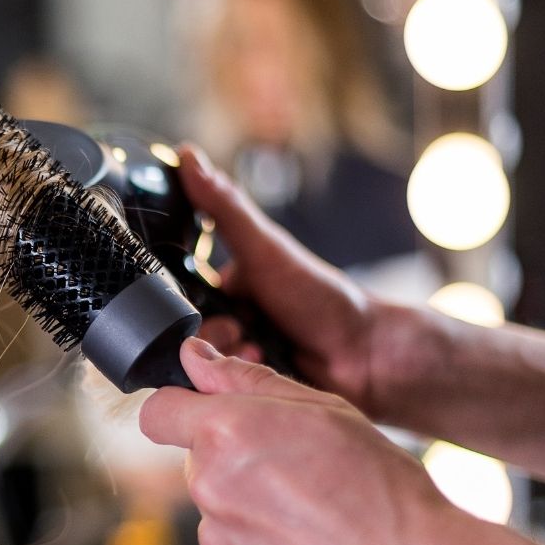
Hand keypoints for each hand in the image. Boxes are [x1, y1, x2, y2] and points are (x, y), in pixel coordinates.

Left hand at [140, 338, 544, 544]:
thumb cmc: (380, 488)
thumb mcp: (322, 408)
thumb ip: (246, 379)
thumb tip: (195, 357)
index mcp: (227, 432)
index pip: (157, 412)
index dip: (178, 408)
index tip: (201, 414)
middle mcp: (209, 486)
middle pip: (194, 459)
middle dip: (229, 456)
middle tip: (290, 468)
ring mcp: (215, 541)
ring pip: (214, 506)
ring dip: (243, 504)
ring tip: (305, 513)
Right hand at [177, 144, 389, 414]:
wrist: (366, 356)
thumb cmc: (321, 297)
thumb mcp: (265, 248)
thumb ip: (223, 205)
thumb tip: (188, 154)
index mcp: (227, 284)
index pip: (178, 295)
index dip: (183, 304)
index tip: (207, 306)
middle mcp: (228, 319)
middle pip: (186, 335)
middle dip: (212, 337)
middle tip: (241, 331)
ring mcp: (238, 355)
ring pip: (199, 365)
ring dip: (227, 361)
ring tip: (259, 353)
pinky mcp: (247, 387)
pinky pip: (218, 391)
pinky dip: (237, 383)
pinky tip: (263, 373)